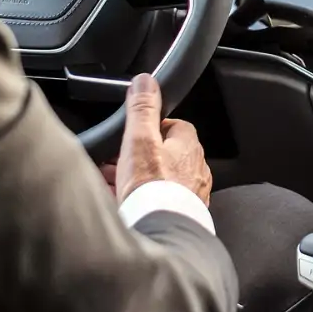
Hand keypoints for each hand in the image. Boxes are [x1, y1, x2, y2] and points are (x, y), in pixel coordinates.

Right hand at [115, 73, 212, 205]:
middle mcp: (196, 169)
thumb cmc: (152, 188)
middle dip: (142, 156)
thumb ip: (143, 108)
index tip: (133, 133)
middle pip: (166, 154)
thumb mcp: (140, 138)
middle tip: (119, 161)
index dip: (151, 127)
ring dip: (142, 179)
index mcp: (189, 146)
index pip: (174, 125)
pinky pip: (161, 202)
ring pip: (163, 179)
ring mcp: (191, 194)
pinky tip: (126, 206)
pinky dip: (145, 200)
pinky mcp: (182, 215)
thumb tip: (146, 80)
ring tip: (116, 185)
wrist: (160, 231)